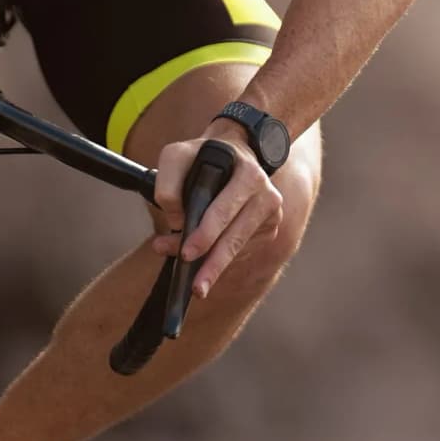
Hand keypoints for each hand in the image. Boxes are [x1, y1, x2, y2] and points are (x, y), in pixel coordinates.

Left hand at [149, 122, 282, 297]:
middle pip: (236, 237)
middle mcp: (266, 194)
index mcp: (248, 173)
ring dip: (214, 266)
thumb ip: (168, 184)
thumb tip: (176, 220)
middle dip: (213, 264)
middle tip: (197, 288)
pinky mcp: (269, 228)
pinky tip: (206, 261)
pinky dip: (223, 259)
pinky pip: (243, 250)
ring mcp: (271, 213)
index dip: (205, 234)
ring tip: (195, 283)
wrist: (235, 152)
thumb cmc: (202, 156)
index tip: (187, 254)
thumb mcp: (177, 155)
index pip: (224, 209)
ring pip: (239, 248)